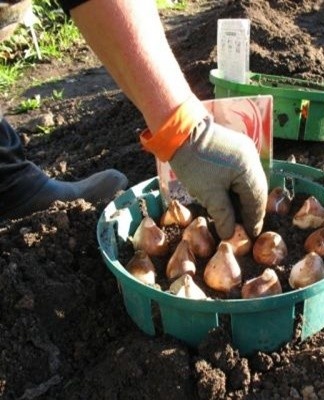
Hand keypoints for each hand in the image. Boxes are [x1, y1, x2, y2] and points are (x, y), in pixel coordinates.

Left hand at [169, 116, 267, 239]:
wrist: (181, 133)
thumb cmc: (194, 164)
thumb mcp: (209, 194)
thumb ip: (223, 216)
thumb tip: (230, 234)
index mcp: (249, 169)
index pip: (256, 200)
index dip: (253, 220)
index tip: (251, 235)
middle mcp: (252, 159)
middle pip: (256, 190)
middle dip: (249, 210)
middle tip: (244, 228)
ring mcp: (245, 151)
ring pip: (249, 181)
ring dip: (243, 199)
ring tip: (236, 216)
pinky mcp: (236, 148)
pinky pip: (242, 172)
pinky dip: (238, 187)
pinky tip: (231, 197)